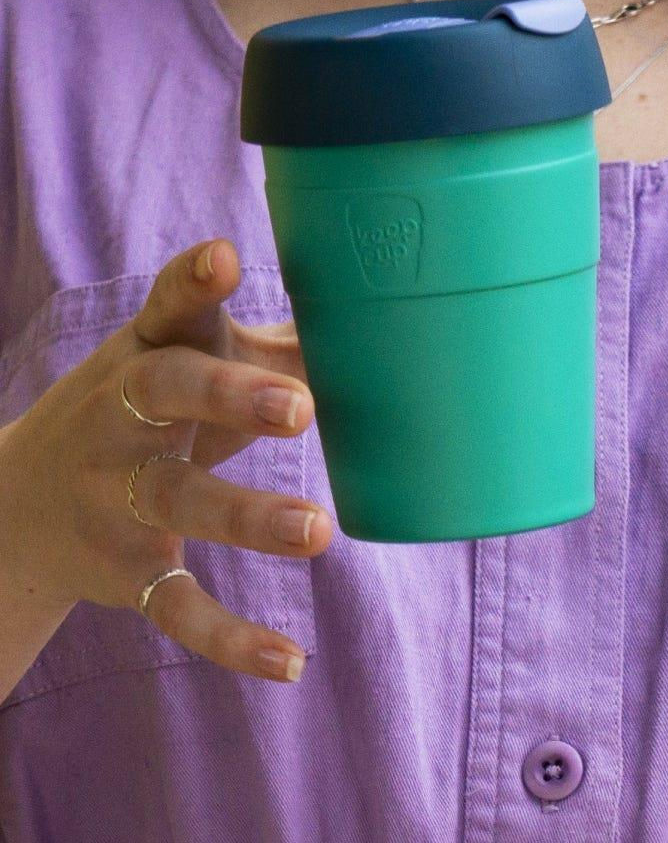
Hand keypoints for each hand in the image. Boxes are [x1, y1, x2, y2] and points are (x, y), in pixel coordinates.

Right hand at [1, 238, 333, 682]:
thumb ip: (276, 351)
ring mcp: (115, 496)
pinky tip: (291, 660)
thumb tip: (382, 333)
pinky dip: (229, 638)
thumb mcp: (191, 366)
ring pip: (176, 503)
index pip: (166, 310)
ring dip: (245, 518)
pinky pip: (176, 607)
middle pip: (167, 396)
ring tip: (317, 531)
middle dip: (229, 398)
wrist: (21, 504)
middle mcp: (119, 418)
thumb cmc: (143, 412)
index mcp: (146, 354)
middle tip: (301, 406)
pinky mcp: (125, 570)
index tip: (225, 258)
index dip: (192, 285)